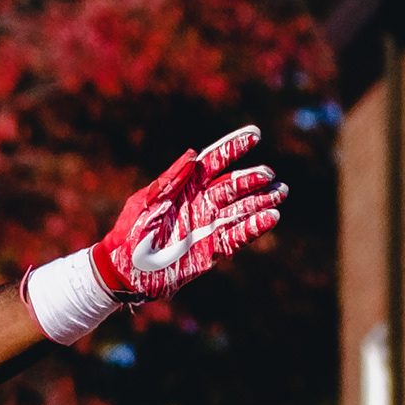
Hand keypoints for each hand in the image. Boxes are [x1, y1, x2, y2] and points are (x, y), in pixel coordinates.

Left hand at [89, 127, 283, 305]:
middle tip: (268, 174)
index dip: (233, 147)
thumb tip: (194, 154)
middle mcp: (201, 203)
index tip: (254, 134)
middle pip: (233, 185)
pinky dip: (254, 227)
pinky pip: (238, 235)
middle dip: (252, 178)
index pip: (214, 161)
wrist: (124, 271)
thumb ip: (171, 180)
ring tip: (280, 192)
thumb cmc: (130, 232)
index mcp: (185, 187)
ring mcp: (208, 225)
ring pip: (241, 209)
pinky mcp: (212, 249)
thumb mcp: (147, 203)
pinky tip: (271, 217)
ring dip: (261, 200)